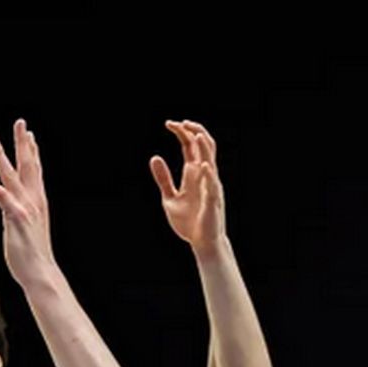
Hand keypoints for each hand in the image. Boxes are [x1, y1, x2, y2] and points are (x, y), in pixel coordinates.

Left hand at [0, 120, 57, 284]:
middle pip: (28, 165)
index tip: (30, 135)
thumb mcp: (27, 232)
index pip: (36, 172)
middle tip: (20, 122)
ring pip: (12, 174)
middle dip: (23, 142)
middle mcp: (34, 200)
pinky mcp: (15, 216)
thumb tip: (14, 215)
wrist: (40, 273)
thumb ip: (20, 218)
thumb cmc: (31, 257)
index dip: (33, 152)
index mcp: (37, 202)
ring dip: (1, 153)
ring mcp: (25, 207)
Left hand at [150, 120, 226, 256]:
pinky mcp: (213, 201)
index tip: (169, 123)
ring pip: (211, 161)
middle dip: (194, 131)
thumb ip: (163, 179)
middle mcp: (204, 176)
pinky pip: (212, 185)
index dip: (182, 132)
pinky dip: (207, 174)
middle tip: (181, 122)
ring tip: (195, 135)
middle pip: (204, 146)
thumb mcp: (169, 198)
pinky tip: (201, 165)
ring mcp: (210, 187)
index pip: (190, 146)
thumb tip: (154, 157)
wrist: (202, 243)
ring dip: (204, 147)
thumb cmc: (189, 222)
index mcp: (193, 173)